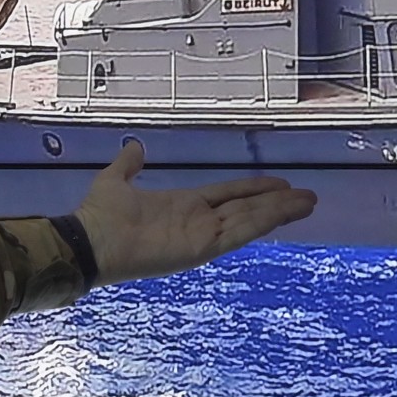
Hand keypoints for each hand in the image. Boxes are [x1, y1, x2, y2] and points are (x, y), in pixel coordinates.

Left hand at [69, 140, 316, 284]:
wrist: (88, 241)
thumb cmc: (99, 216)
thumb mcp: (116, 181)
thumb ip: (128, 166)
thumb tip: (134, 148)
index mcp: (184, 207)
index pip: (228, 196)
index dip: (254, 190)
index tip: (280, 184)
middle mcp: (198, 222)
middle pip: (247, 209)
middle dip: (278, 203)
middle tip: (307, 196)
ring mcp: (202, 236)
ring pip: (250, 220)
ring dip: (279, 212)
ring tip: (307, 203)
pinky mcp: (202, 247)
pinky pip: (239, 232)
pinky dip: (262, 223)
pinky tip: (284, 212)